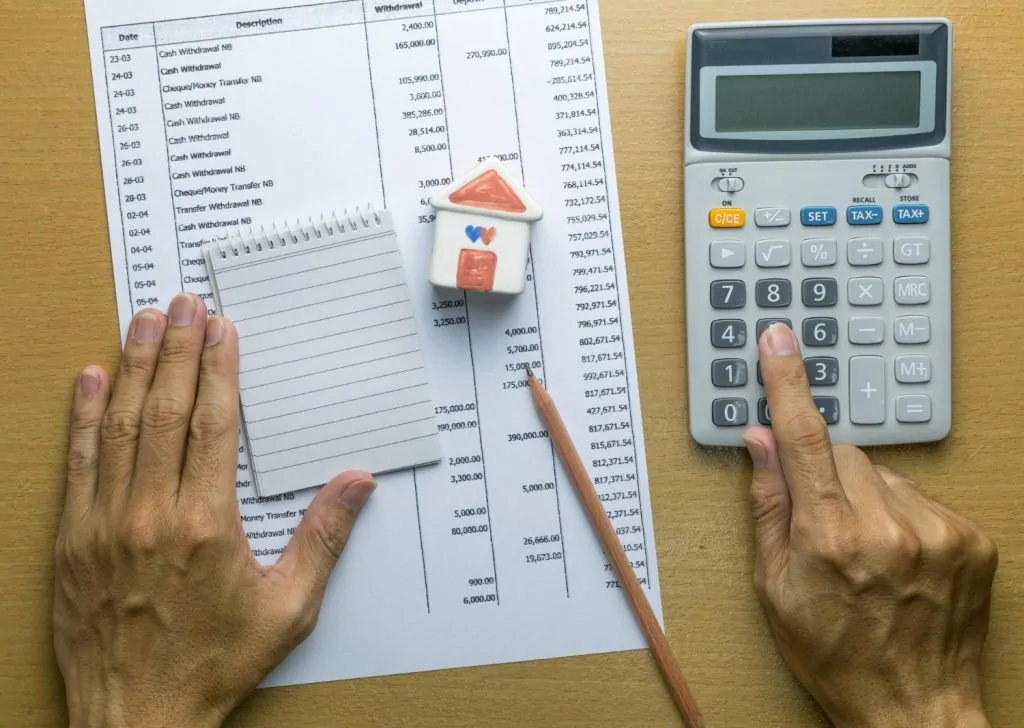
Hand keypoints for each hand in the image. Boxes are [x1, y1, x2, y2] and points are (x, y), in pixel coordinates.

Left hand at [54, 294, 376, 727]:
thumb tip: (359, 482)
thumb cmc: (215, 664)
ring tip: (143, 320)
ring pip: (120, 426)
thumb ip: (324, 537)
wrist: (138, 717)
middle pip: (165, 411)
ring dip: (132, 367)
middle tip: (184, 303)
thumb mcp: (288, 607)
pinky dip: (83, 417)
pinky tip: (90, 379)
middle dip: (177, 349)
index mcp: (207, 525)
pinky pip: (79, 464)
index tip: (223, 330)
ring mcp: (105, 524)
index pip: (212, 425)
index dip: (219, 370)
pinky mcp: (73, 541)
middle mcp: (151, 513)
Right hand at [744, 324, 997, 727]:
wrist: (913, 708)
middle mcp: (887, 527)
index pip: (803, 439)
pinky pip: (921, 496)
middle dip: (824, 475)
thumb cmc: (832, 654)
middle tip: (823, 526)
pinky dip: (902, 515)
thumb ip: (768, 505)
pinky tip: (898, 556)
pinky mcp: (971, 539)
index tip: (781, 340)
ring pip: (882, 473)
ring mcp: (936, 531)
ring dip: (865, 497)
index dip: (788, 384)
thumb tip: (761, 441)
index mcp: (828, 539)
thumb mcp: (773, 588)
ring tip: (866, 551)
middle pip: (843, 453)